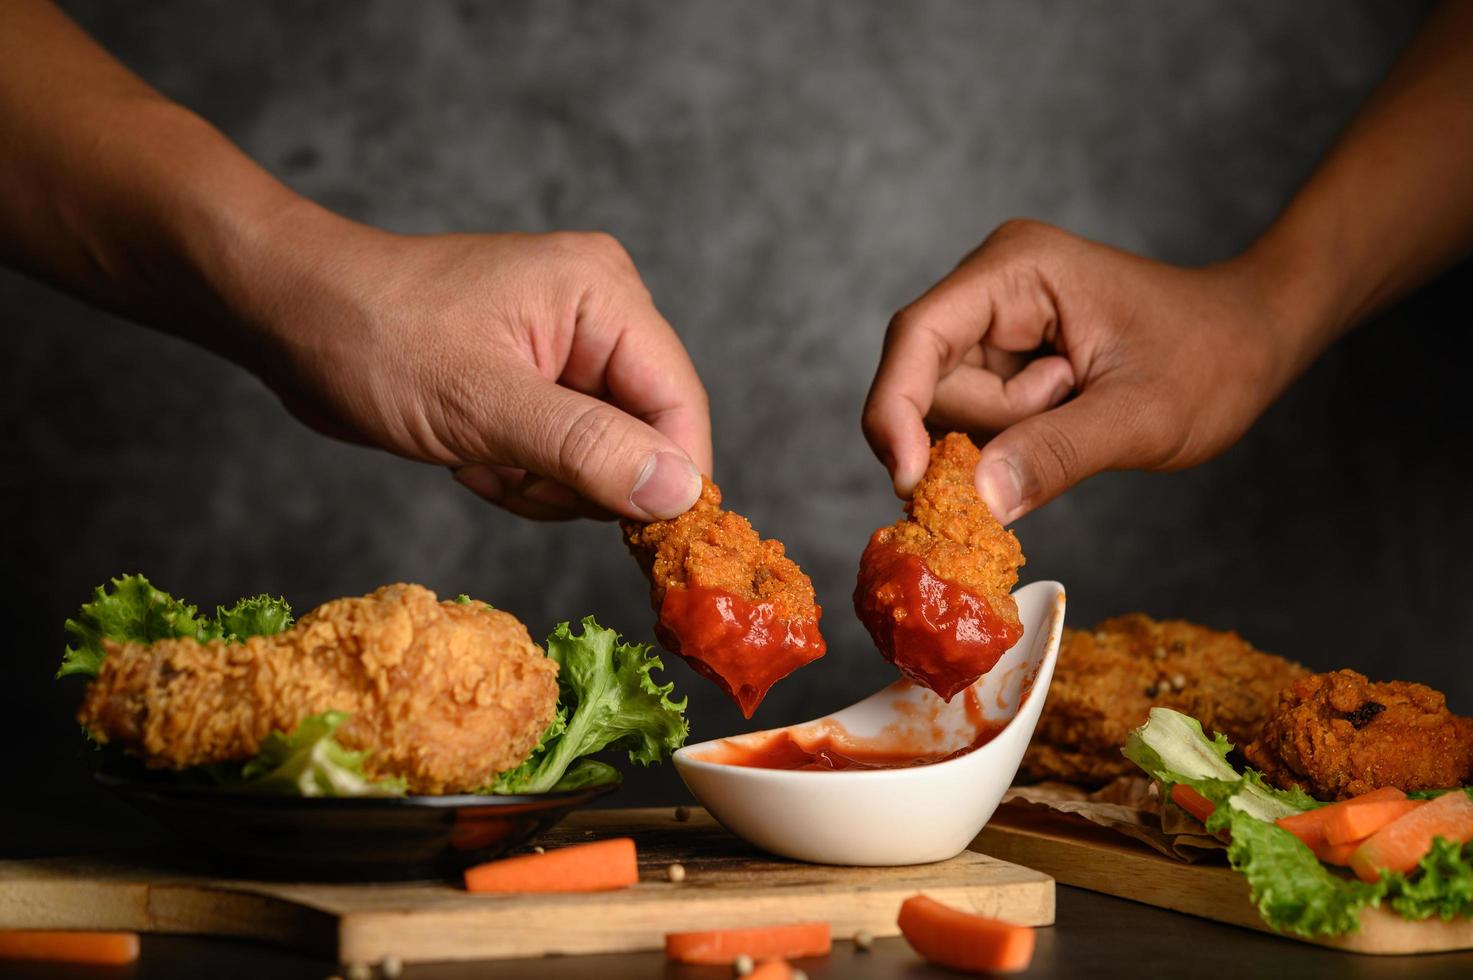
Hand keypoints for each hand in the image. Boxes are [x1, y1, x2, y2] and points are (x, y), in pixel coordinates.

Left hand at [243, 215, 709, 521]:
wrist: (291, 317)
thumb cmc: (373, 338)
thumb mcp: (482, 403)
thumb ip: (588, 448)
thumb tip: (680, 493)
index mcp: (603, 294)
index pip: (680, 402)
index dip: (668, 478)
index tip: (635, 537)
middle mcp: (599, 314)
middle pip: (646, 436)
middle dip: (579, 477)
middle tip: (507, 466)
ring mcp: (569, 349)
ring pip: (604, 459)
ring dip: (540, 481)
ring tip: (476, 453)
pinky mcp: (538, 381)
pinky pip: (563, 458)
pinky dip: (519, 474)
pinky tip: (467, 452)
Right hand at [862, 219, 1297, 522]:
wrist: (1251, 341)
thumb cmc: (1211, 359)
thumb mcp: (1141, 416)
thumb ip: (1056, 454)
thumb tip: (977, 501)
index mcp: (1015, 269)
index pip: (917, 336)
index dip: (896, 410)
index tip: (908, 481)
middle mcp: (989, 285)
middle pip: (929, 382)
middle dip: (990, 426)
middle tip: (1073, 410)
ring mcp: (991, 322)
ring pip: (947, 410)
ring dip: (1007, 436)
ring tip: (1082, 407)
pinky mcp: (999, 357)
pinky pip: (972, 419)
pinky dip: (1010, 441)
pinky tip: (1067, 418)